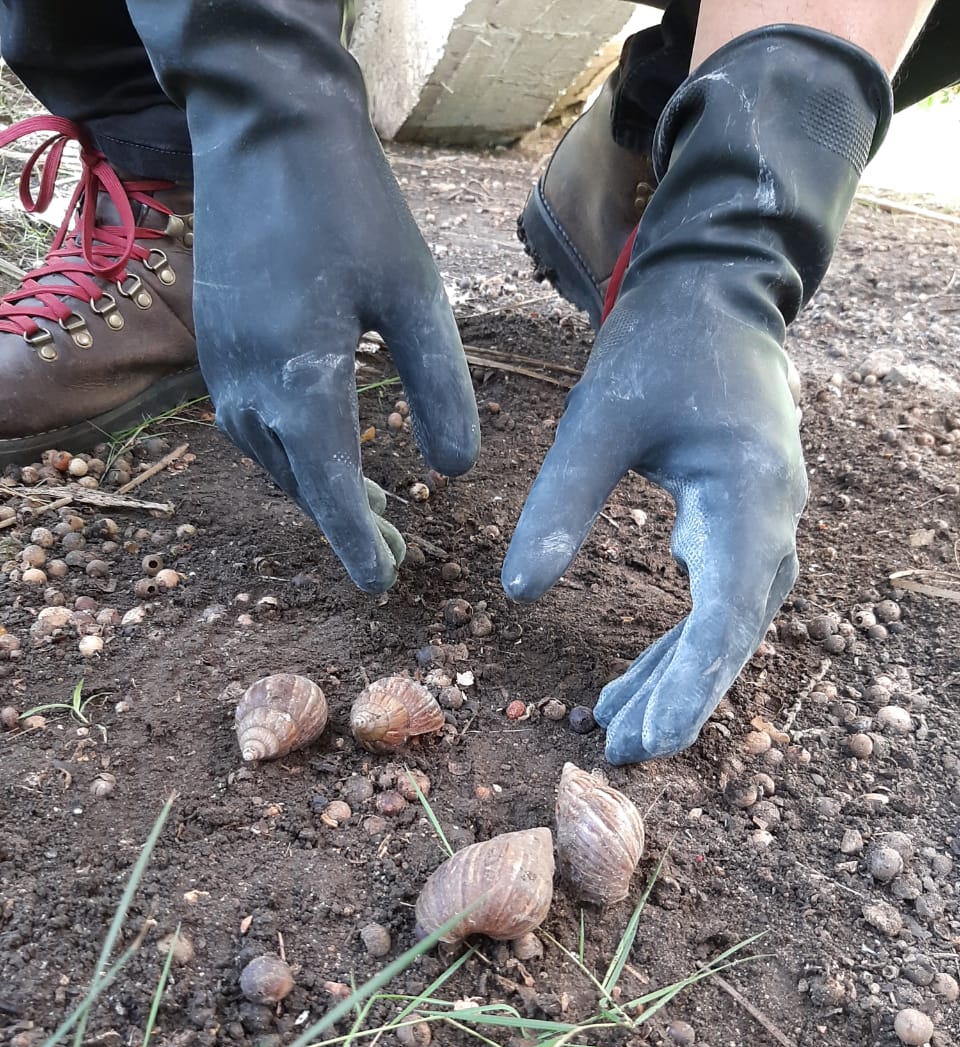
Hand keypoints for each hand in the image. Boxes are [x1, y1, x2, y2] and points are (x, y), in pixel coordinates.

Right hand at [128, 0, 479, 594]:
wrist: (262, 131)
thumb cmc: (350, 207)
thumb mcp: (415, 295)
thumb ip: (440, 387)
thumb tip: (456, 471)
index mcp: (301, 381)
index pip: (331, 490)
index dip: (357, 543)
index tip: (383, 584)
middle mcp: (249, 390)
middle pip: (302, 485)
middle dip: (348, 524)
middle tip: (399, 556)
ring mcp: (223, 372)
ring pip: (276, 462)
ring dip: (320, 492)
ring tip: (374, 512)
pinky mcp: (216, 351)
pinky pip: (256, 428)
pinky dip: (296, 454)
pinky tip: (329, 450)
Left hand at [502, 268, 805, 764]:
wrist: (716, 296)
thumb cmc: (661, 345)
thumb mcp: (598, 418)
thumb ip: (560, 502)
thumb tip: (517, 594)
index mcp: (749, 494)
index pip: (728, 612)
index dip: (690, 683)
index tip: (649, 737)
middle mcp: (774, 519)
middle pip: (733, 633)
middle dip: (680, 697)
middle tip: (622, 753)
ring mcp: (765, 524)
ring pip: (727, 625)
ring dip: (676, 677)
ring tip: (613, 724)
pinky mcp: (743, 525)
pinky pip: (718, 602)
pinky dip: (679, 644)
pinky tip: (635, 677)